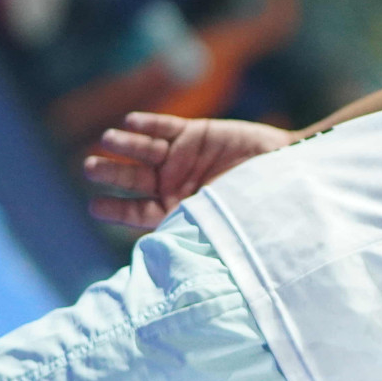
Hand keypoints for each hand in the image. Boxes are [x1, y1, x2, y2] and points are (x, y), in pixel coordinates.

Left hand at [82, 112, 295, 229]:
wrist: (292, 172)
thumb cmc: (258, 205)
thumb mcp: (221, 221)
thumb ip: (192, 227)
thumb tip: (160, 258)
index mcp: (179, 210)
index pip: (139, 212)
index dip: (116, 210)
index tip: (95, 208)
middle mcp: (176, 184)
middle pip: (135, 178)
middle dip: (112, 172)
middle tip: (90, 168)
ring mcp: (185, 157)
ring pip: (144, 150)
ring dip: (125, 144)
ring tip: (108, 139)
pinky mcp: (197, 132)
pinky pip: (166, 126)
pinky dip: (148, 124)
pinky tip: (130, 122)